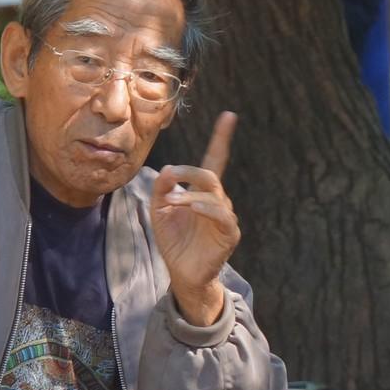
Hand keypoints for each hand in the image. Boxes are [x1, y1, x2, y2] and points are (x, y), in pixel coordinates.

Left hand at [151, 110, 240, 326]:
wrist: (182, 274)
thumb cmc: (174, 242)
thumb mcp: (159, 211)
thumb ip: (161, 190)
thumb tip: (168, 170)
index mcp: (202, 193)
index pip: (215, 160)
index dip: (222, 138)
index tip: (229, 115)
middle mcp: (217, 201)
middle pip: (209, 174)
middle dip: (188, 171)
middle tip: (169, 177)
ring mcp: (225, 217)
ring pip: (212, 194)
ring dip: (189, 196)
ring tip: (170, 204)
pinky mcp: (229, 235)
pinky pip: (222, 215)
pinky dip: (205, 208)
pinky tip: (191, 209)